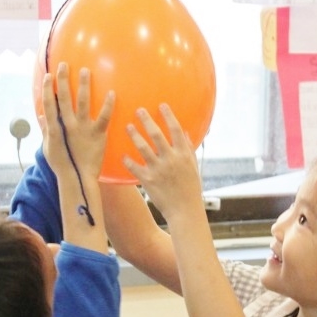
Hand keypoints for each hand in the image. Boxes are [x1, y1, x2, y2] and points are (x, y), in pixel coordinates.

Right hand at [39, 63, 113, 182]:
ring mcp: (83, 129)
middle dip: (63, 80)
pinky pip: (104, 117)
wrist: (78, 178)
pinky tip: (112, 93)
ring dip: (83, 86)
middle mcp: (68, 125)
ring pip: (82, 103)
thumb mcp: (50, 147)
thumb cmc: (64, 164)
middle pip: (64, 99)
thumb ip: (45, 129)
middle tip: (64, 65)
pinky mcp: (98, 135)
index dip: (49, 89)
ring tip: (85, 71)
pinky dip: (108, 105)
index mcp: (56, 128)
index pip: (49, 104)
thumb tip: (40, 116)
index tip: (49, 75)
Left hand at [122, 105, 203, 220]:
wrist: (185, 211)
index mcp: (183, 155)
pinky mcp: (148, 180)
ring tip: (128, 127)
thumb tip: (186, 133)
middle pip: (156, 134)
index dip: (168, 116)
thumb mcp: (194, 168)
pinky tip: (123, 155)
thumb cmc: (191, 190)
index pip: (176, 130)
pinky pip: (135, 167)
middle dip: (146, 120)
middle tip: (138, 110)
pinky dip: (128, 161)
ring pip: (142, 148)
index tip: (161, 105)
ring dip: (134, 135)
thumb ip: (189, 149)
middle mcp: (171, 159)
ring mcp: (159, 169)